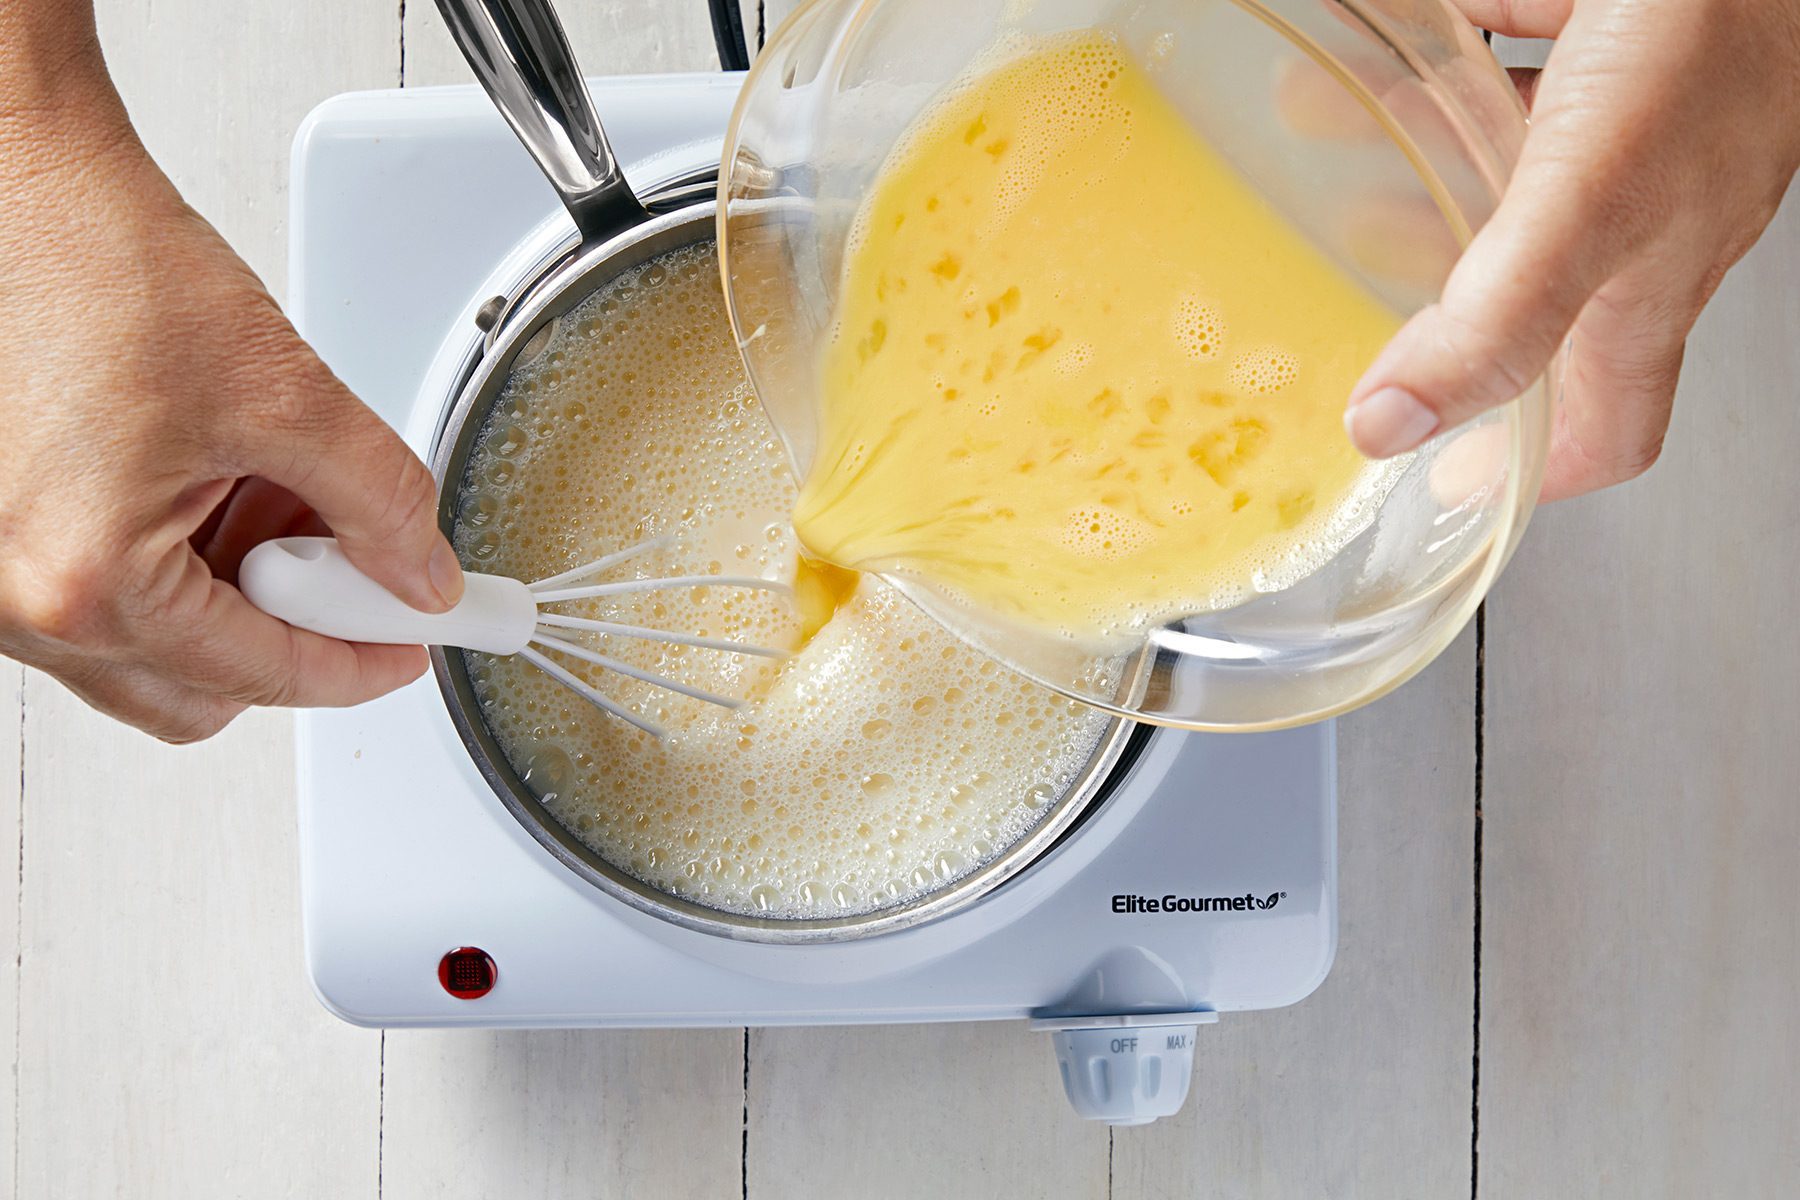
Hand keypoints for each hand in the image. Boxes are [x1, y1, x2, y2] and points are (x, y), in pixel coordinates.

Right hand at [0, 16, 462, 741]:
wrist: (17, 185)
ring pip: (156, 652)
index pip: (260, 675)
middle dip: (293, 638)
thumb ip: (379, 501)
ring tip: (280, 491)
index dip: (360, 663)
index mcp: (85, 578)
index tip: (413, 644)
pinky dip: (186, 564)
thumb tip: (424, 577)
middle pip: (198, 694)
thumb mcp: (284, 393)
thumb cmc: (97, 263)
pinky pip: (110, 597)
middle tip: (359, 573)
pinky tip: (226, 486)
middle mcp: (15, 600)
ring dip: (240, 597)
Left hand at [1343, 0, 1799, 499]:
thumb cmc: (1717, 29)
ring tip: (1336, 163)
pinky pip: (1523, 70)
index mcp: (1648, 285)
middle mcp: (1649, 219)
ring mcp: (1641, 130)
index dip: (1535, 473)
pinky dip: (1452, 71)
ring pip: (1518, 180)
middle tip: (1355, 307)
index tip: (1449, 486)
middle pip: (1539, 303)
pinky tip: (1396, 46)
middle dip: (1442, 311)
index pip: (1609, 428)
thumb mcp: (1591, 198)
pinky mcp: (1623, 42)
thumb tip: (1395, 426)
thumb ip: (1500, 316)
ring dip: (1427, 181)